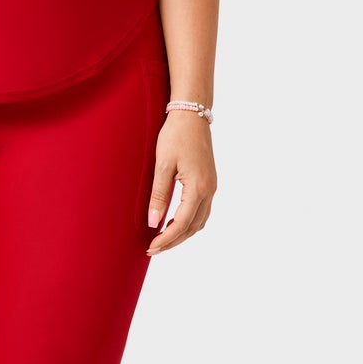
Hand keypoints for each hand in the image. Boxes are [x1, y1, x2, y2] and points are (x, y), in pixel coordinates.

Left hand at [146, 114, 215, 255]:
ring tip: (162, 239)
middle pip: (193, 227)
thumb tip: (153, 221)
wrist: (192, 114)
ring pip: (199, 221)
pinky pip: (201, 210)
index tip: (151, 248)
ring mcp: (211, 186)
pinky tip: (174, 222)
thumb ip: (158, 195)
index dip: (166, 239)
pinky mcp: (209, 182)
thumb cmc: (175, 136)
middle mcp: (209, 190)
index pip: (182, 224)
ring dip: (182, 233)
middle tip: (153, 249)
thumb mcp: (162, 165)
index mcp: (198, 187)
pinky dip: (188, 222)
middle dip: (174, 241)